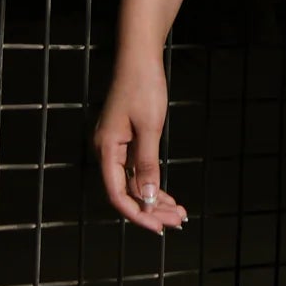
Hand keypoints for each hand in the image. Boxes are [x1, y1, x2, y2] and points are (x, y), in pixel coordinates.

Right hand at [93, 53, 187, 235]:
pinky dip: (153, 185)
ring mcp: (116, 147)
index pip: (117, 194)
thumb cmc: (143, 87)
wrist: (139, 58)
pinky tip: (168, 197)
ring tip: (178, 213)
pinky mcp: (126, 142)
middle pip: (126, 192)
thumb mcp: (149, 127)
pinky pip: (137, 171)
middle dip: (152, 210)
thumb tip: (148, 197)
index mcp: (106, 149)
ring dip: (155, 200)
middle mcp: (107, 151)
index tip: (159, 227)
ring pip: (134, 184)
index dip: (137, 214)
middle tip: (178, 222)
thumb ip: (147, 164)